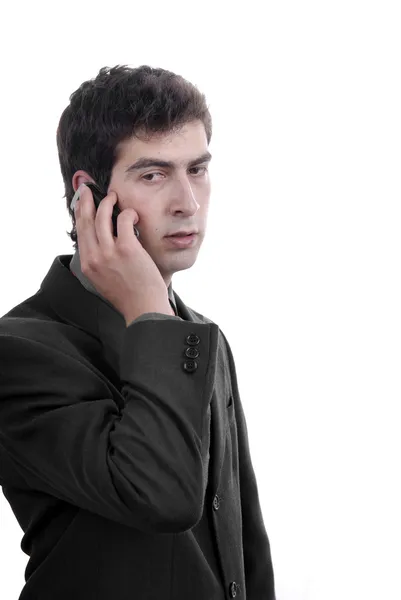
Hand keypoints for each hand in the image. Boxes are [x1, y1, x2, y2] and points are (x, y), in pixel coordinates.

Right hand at [74, 184, 173, 324]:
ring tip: (114, 196)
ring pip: (102, 217)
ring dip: (108, 202)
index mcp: (87, 265)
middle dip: (85, 201)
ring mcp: (110, 252)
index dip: (79, 213)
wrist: (143, 309)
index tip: (81, 202)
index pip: (80, 233)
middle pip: (85, 221)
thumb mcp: (104, 280)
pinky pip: (124, 220)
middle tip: (89, 189)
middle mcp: (94, 257)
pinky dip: (128, 213)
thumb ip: (99, 262)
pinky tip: (133, 215)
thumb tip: (102, 242)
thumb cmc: (129, 296)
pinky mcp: (127, 249)